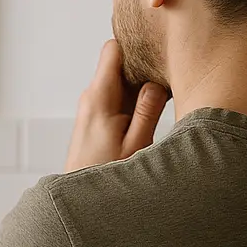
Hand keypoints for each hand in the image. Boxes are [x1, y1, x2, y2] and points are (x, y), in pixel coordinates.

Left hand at [64, 41, 169, 172]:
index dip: (135, 45)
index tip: (157, 51)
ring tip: (160, 100)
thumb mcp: (136, 145)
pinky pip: (116, 98)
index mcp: (99, 97)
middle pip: (119, 64)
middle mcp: (91, 97)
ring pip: (120, 82)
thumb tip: (157, 82)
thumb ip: (148, 110)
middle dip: (142, 68)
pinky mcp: (94, 119)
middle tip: (167, 79)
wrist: (79, 201)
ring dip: (139, 87)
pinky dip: (132, 101)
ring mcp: (91, 107)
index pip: (113, 49)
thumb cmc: (106, 175)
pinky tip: (146, 116)